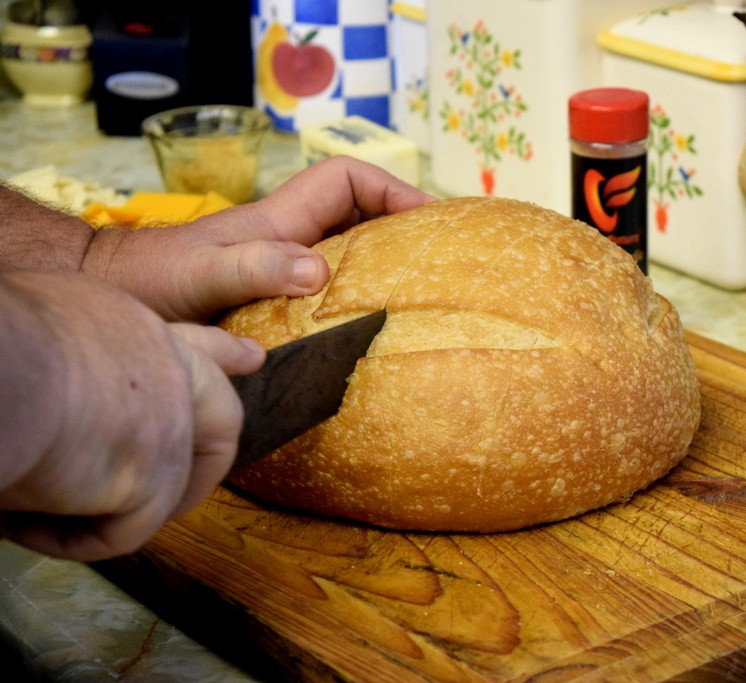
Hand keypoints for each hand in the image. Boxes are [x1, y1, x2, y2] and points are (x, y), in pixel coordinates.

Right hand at [0, 271, 263, 560]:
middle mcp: (166, 365)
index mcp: (129, 324)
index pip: (189, 341)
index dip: (219, 355)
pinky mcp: (158, 476)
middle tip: (189, 490)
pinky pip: (123, 529)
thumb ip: (67, 356)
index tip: (251, 359)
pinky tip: (22, 521)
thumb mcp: (36, 323)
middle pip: (218, 413)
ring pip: (178, 482)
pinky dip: (69, 537)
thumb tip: (49, 391)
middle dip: (210, 455)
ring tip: (71, 512)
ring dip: (130, 509)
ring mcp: (172, 422)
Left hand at [81, 156, 433, 321]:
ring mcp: (284, 270)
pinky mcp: (277, 302)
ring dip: (384, 268)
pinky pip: (331, 293)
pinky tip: (368, 334)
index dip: (392, 189)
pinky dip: (357, 302)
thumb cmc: (152, 281)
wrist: (116, 299)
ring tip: (420, 300)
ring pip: (350, 254)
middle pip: (361, 215)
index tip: (428, 219)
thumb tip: (318, 269)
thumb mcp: (201, 274)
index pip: (348, 180)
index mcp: (281, 220)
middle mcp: (290, 240)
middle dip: (403, 228)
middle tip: (441, 263)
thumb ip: (253, 266)